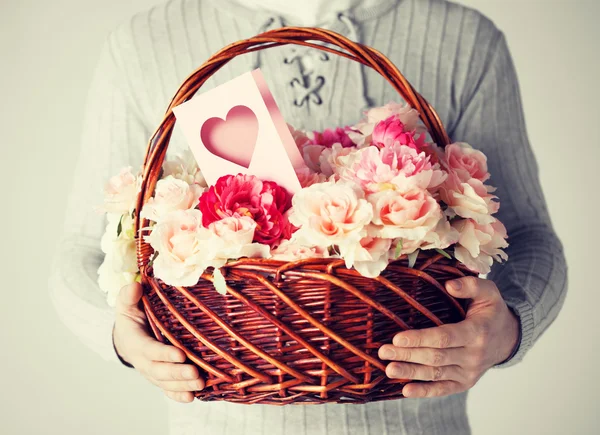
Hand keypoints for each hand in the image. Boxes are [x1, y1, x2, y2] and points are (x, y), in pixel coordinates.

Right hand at [113, 282, 204, 402]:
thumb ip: (128, 296)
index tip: (180, 354)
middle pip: (160, 371)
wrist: (126, 336)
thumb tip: (135, 287)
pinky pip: (168, 389)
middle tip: (196, 374)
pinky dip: (178, 395)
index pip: (150, 350)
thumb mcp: (127, 304)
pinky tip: (192, 398)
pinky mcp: (159, 377)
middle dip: (178, 374)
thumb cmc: (131, 316)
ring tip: (201, 385)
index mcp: (135, 341)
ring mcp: (151, 371)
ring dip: (183, 386)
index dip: (163, 354)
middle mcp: (143, 360)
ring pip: (166, 382)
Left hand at [378, 276, 519, 397]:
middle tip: (383, 351)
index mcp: (477, 332)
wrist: (508, 338)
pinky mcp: (465, 383)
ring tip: (388, 369)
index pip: (444, 338)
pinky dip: (425, 392)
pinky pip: (443, 389)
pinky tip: (406, 390)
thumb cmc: (491, 311)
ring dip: (411, 373)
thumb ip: (470, 285)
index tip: (397, 338)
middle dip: (408, 355)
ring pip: (436, 374)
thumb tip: (449, 285)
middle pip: (435, 357)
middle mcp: (474, 355)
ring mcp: (469, 372)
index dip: (420, 339)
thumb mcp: (488, 291)